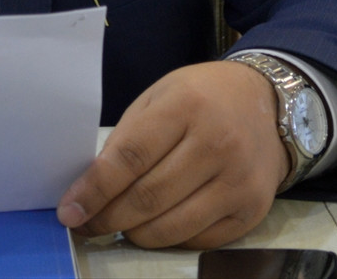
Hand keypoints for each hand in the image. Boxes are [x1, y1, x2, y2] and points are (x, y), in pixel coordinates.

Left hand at [57, 61, 288, 247]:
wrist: (266, 104)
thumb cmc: (201, 97)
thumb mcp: (159, 97)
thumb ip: (128, 138)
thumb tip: (93, 187)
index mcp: (185, 107)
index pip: (130, 157)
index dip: (95, 189)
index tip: (69, 211)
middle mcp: (217, 144)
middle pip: (148, 197)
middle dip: (108, 218)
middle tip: (85, 224)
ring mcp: (238, 181)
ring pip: (172, 227)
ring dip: (135, 234)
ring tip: (118, 226)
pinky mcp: (253, 210)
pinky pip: (200, 240)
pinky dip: (169, 239)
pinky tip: (155, 226)